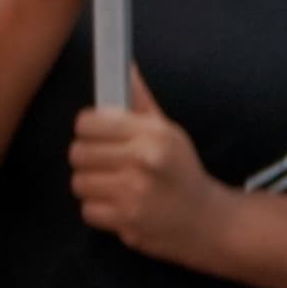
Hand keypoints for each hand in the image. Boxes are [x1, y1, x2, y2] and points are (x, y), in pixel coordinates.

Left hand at [71, 73, 232, 270]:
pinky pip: (87, 210)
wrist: (209, 221)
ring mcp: (134, 193)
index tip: (99, 137)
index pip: (87, 123)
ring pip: (78, 182)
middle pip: (77, 152)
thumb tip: (123, 65)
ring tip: (116, 186)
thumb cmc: (182, 171)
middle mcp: (142, 161)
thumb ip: (138, 101)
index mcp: (152, 134)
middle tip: (109, 165)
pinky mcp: (128, 221)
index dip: (89, 130)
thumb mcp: (167, 132)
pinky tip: (121, 206)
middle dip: (90, 159)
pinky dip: (100, 211)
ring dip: (93, 187)